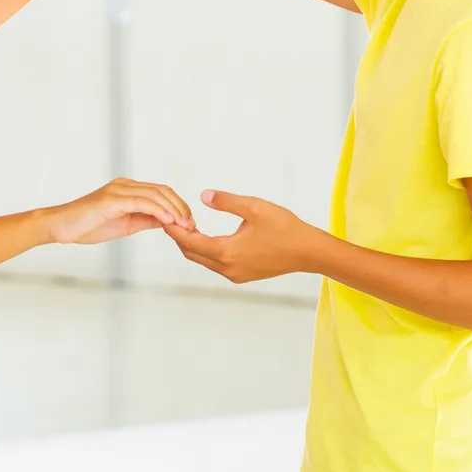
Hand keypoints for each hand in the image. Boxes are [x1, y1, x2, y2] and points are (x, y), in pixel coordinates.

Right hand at [43, 178, 193, 244]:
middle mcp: (124, 185)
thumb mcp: (125, 224)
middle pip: (162, 190)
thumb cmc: (88, 226)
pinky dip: (158, 210)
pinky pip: (142, 202)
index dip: (179, 206)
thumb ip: (146, 219)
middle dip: (181, 207)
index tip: (190, 223)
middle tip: (192, 225)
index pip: (161, 192)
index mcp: (128, 189)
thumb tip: (168, 221)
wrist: (61, 227)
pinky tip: (169, 221)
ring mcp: (118, 190)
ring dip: (174, 210)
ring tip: (185, 225)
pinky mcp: (112, 199)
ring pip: (155, 195)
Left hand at [165, 190, 320, 284]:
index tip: (163, 217)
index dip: (174, 229)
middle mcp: (227, 268)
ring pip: (203, 260)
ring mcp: (235, 275)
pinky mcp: (242, 276)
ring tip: (186, 226)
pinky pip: (216, 264)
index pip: (190, 242)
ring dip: (193, 245)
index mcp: (226, 252)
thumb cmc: (285, 227)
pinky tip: (207, 238)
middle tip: (169, 219)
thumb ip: (226, 201)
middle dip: (179, 237)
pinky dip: (207, 251)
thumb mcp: (255, 207)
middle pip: (192, 253)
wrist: (308, 252)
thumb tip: (203, 195)